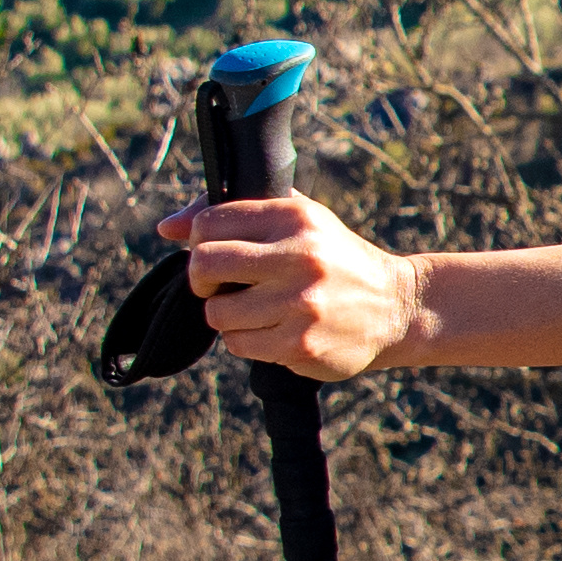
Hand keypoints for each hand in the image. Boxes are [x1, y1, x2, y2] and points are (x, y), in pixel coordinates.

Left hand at [162, 193, 423, 378]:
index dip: (198, 243)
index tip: (215, 256)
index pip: (208, 223)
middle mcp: (298, 256)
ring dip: (226, 316)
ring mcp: (299, 304)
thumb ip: (235, 215)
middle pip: (203, 266)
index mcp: (294, 217)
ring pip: (217, 313)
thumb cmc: (335, 259)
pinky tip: (274, 331)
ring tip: (256, 312)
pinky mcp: (300, 344)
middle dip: (202, 281)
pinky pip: (239, 345)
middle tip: (220, 288)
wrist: (396, 307)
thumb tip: (165, 228)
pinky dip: (246, 341)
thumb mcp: (298, 221)